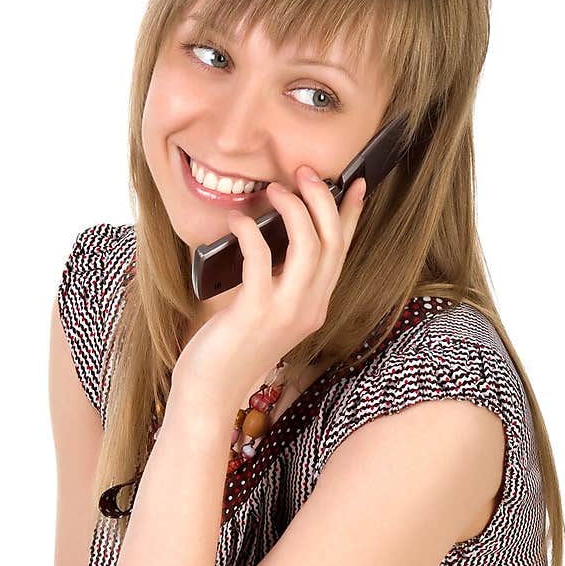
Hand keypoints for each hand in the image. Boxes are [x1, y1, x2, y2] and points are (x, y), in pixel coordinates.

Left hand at [175, 166, 366, 405]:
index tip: (354, 183)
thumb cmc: (229, 347)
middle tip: (304, 172)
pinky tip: (236, 221)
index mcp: (315, 304)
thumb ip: (276, 279)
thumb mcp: (264, 309)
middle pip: (333, 241)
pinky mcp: (256, 312)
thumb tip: (270, 233)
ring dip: (293, 209)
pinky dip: (250, 231)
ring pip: (309, 245)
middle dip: (323, 199)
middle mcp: (310, 307)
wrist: (210, 392)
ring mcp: (286, 311)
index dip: (351, 214)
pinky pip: (261, 258)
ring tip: (273, 189)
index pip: (343, 251)